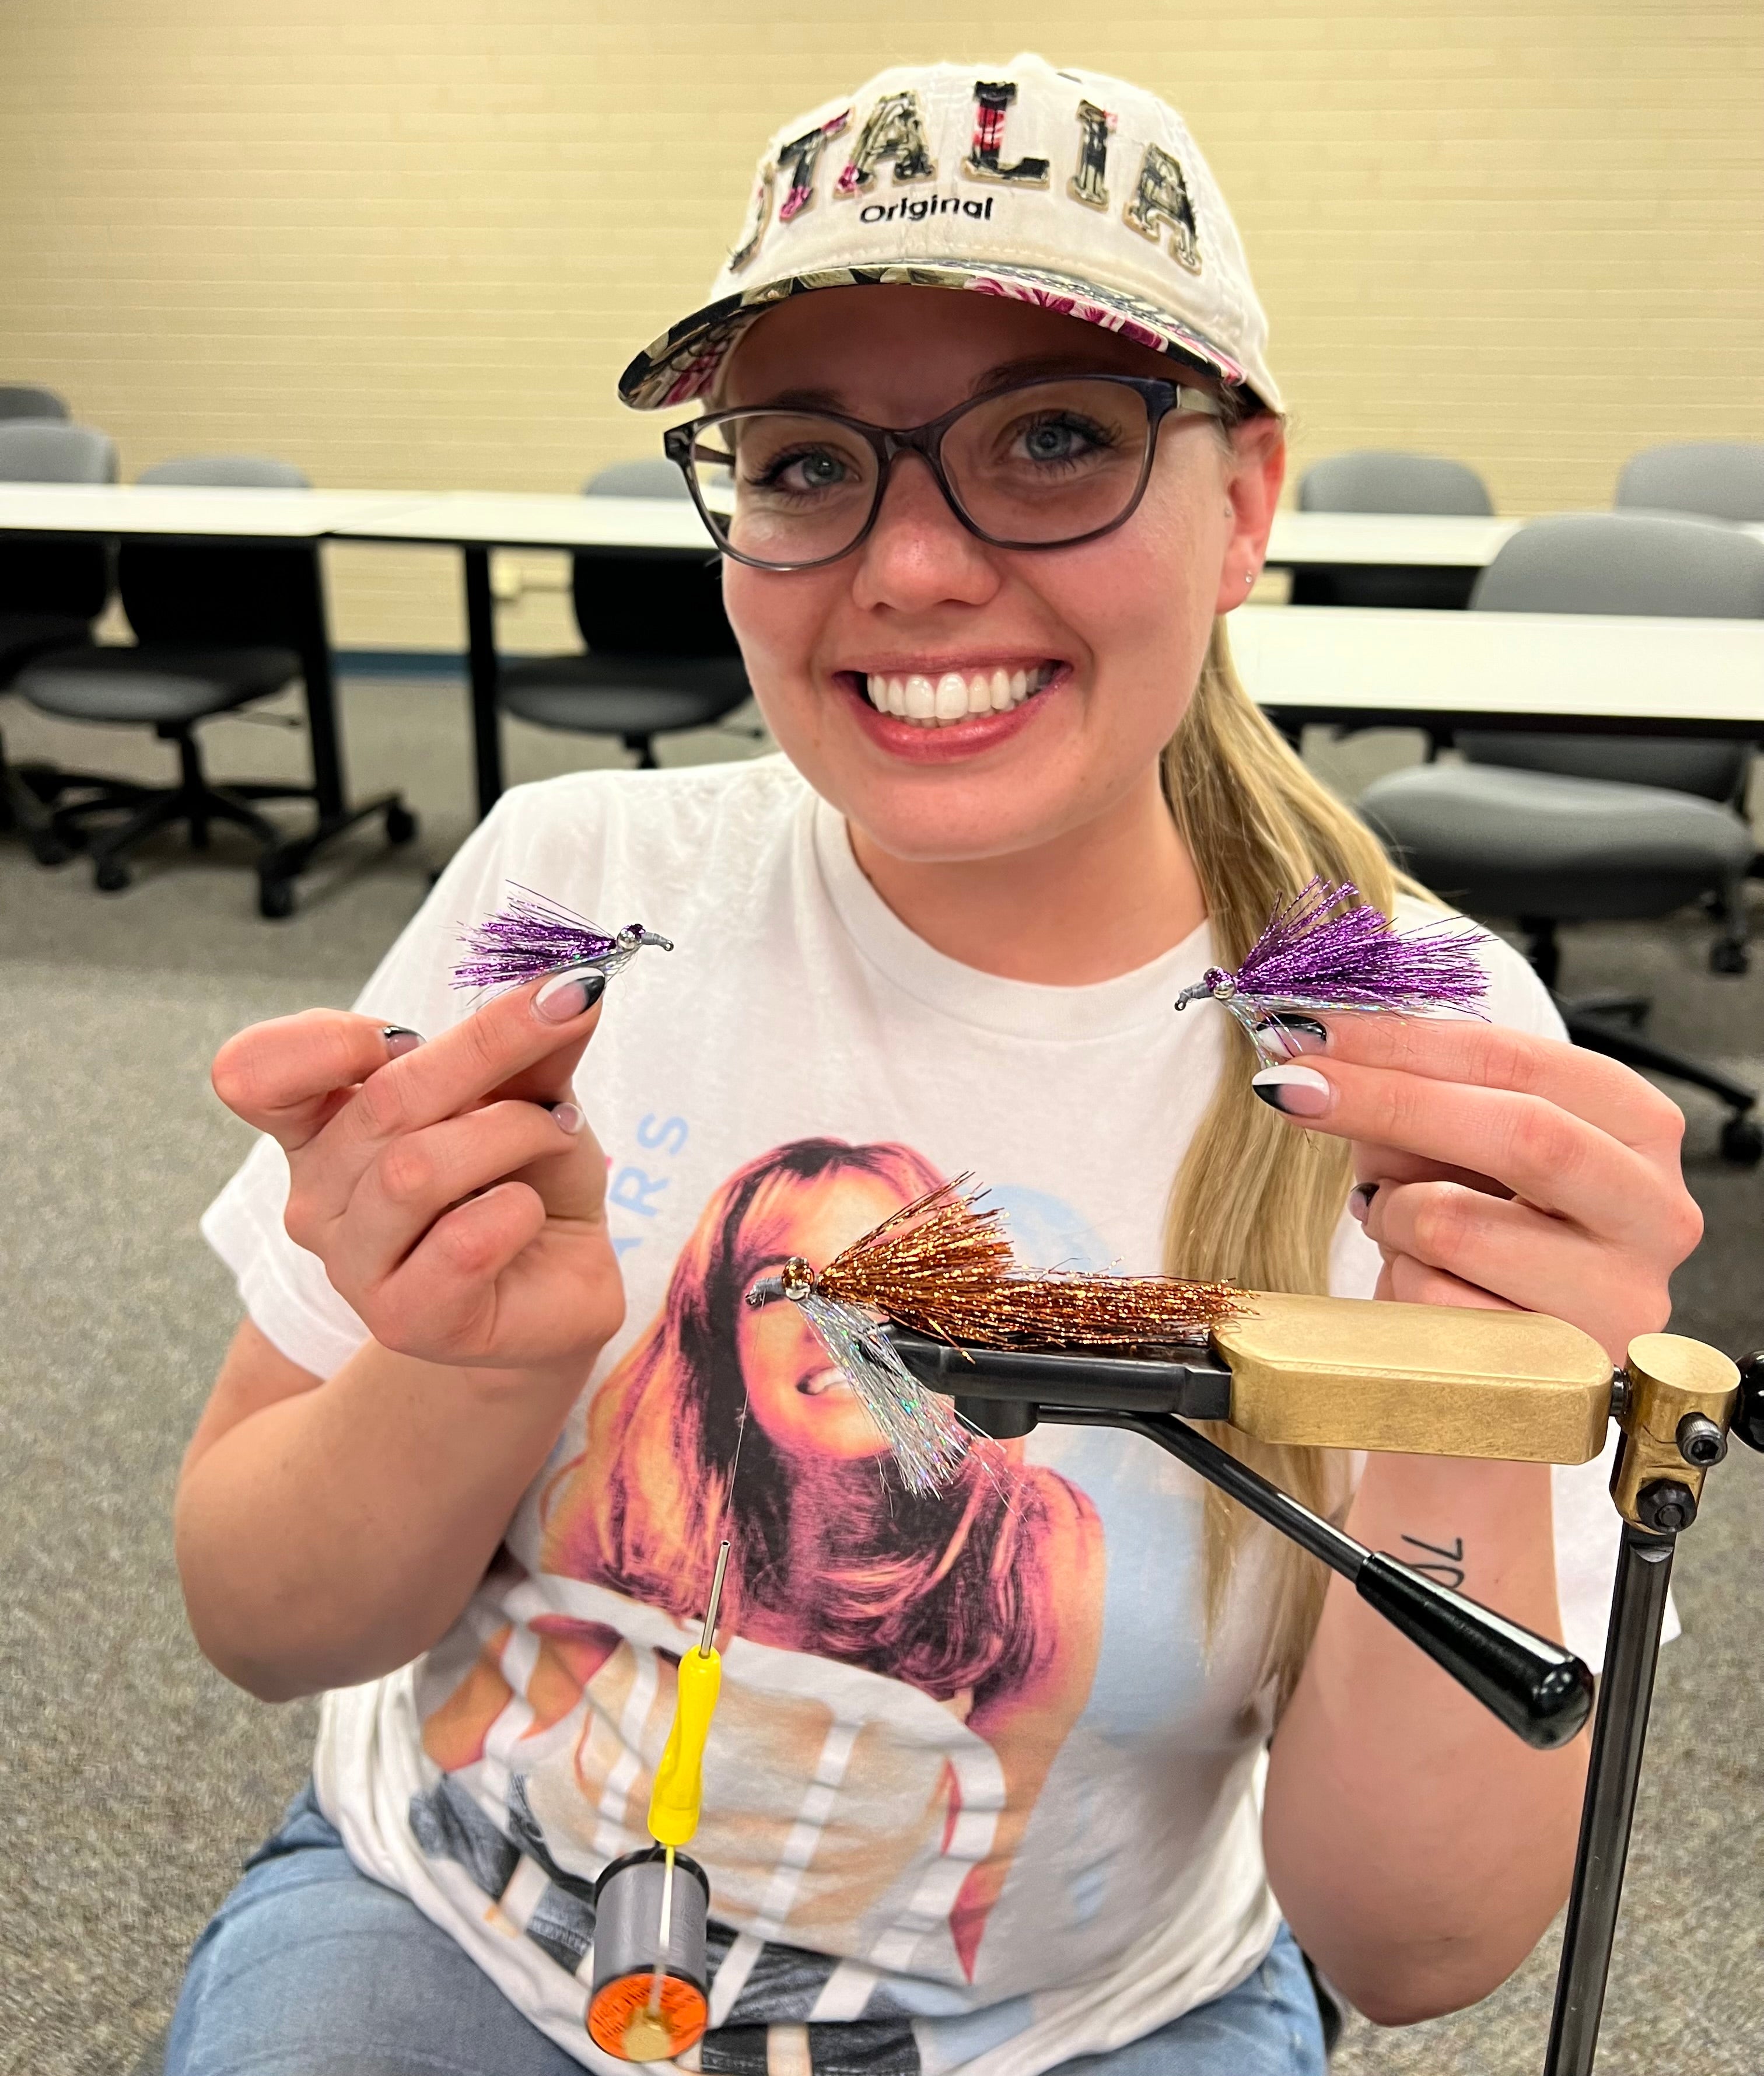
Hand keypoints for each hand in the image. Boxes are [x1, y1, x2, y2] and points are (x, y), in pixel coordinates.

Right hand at [210, 970, 623, 1377]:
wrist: (558, 1286)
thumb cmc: (527, 1177)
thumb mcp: (530, 1090)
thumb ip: (532, 1040)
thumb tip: (570, 981)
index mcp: (321, 1127)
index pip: (252, 1072)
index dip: (325, 1040)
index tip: (406, 1033)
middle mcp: (319, 1197)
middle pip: (378, 1101)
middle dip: (486, 1046)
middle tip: (564, 1013)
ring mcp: (354, 1268)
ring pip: (416, 1170)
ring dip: (513, 1132)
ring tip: (558, 1132)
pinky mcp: (407, 1321)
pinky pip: (461, 1243)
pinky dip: (517, 1210)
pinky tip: (530, 1213)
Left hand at [1249, 1016, 1702, 1361]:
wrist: (1481, 1386)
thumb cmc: (1473, 1246)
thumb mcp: (1451, 1151)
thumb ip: (1413, 1093)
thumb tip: (1316, 1046)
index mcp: (1637, 1129)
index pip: (1521, 1062)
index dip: (1407, 1040)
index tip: (1311, 1027)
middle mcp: (1654, 1212)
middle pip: (1518, 1132)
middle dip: (1385, 1100)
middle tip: (1290, 1086)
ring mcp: (1619, 1299)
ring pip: (1458, 1225)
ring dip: (1389, 1216)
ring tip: (1394, 1226)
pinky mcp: (1566, 1374)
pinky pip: (1434, 1304)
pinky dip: (1396, 1286)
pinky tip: (1419, 1292)